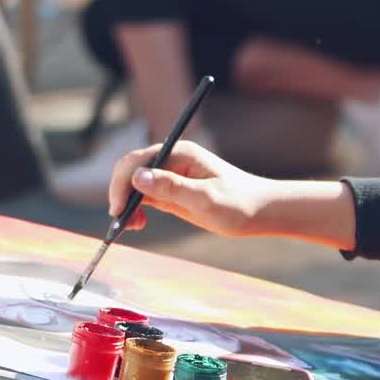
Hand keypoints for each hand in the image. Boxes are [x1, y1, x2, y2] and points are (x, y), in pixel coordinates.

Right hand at [108, 141, 277, 236]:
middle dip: (120, 193)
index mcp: (180, 153)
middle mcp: (173, 159)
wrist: (261, 212)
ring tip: (134, 226)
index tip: (118, 210)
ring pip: (135, 183)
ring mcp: (172, 174)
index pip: (138, 161)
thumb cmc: (239, 204)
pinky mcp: (173, 190)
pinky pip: (145, 194)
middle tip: (122, 223)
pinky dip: (136, 207)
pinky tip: (138, 223)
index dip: (122, 184)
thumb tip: (138, 177)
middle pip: (131, 169)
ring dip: (126, 202)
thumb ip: (172, 188)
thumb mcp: (206, 200)